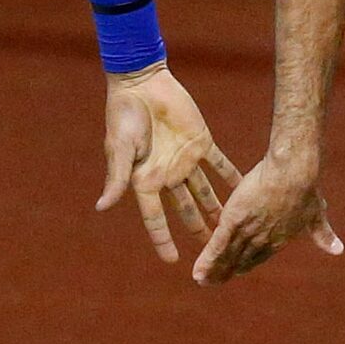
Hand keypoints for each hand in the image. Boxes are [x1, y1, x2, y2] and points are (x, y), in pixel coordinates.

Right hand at [98, 62, 240, 262]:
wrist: (141, 83)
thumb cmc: (124, 115)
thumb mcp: (119, 149)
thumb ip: (116, 179)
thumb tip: (102, 207)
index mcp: (145, 179)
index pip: (155, 218)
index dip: (163, 239)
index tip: (173, 260)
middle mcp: (167, 174)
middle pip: (185, 210)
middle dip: (197, 230)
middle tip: (212, 253)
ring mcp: (185, 159)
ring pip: (204, 192)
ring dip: (216, 208)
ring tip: (230, 228)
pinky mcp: (200, 141)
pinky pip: (219, 164)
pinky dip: (230, 176)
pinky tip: (242, 189)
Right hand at [191, 151, 342, 285]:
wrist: (293, 171)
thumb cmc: (306, 187)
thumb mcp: (317, 214)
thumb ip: (324, 234)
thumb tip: (339, 250)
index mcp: (280, 239)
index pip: (260, 256)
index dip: (247, 264)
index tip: (238, 270)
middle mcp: (263, 240)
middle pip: (241, 260)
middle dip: (227, 272)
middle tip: (214, 281)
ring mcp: (247, 232)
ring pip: (228, 256)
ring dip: (214, 270)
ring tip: (202, 280)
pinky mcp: (233, 221)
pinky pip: (217, 245)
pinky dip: (207, 260)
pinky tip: (197, 272)